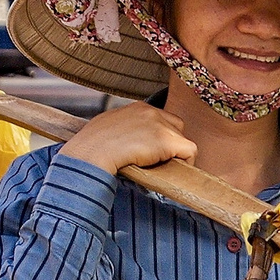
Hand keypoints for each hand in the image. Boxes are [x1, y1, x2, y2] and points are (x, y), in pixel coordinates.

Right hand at [58, 102, 196, 174]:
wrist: (89, 155)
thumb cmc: (90, 147)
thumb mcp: (107, 128)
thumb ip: (123, 130)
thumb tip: (124, 143)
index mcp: (137, 107)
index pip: (161, 119)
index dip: (160, 136)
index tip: (152, 151)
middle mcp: (151, 111)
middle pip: (176, 127)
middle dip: (170, 144)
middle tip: (157, 160)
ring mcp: (160, 125)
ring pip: (183, 140)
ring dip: (175, 154)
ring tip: (159, 167)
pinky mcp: (167, 140)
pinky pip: (190, 151)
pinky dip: (185, 162)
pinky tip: (169, 171)